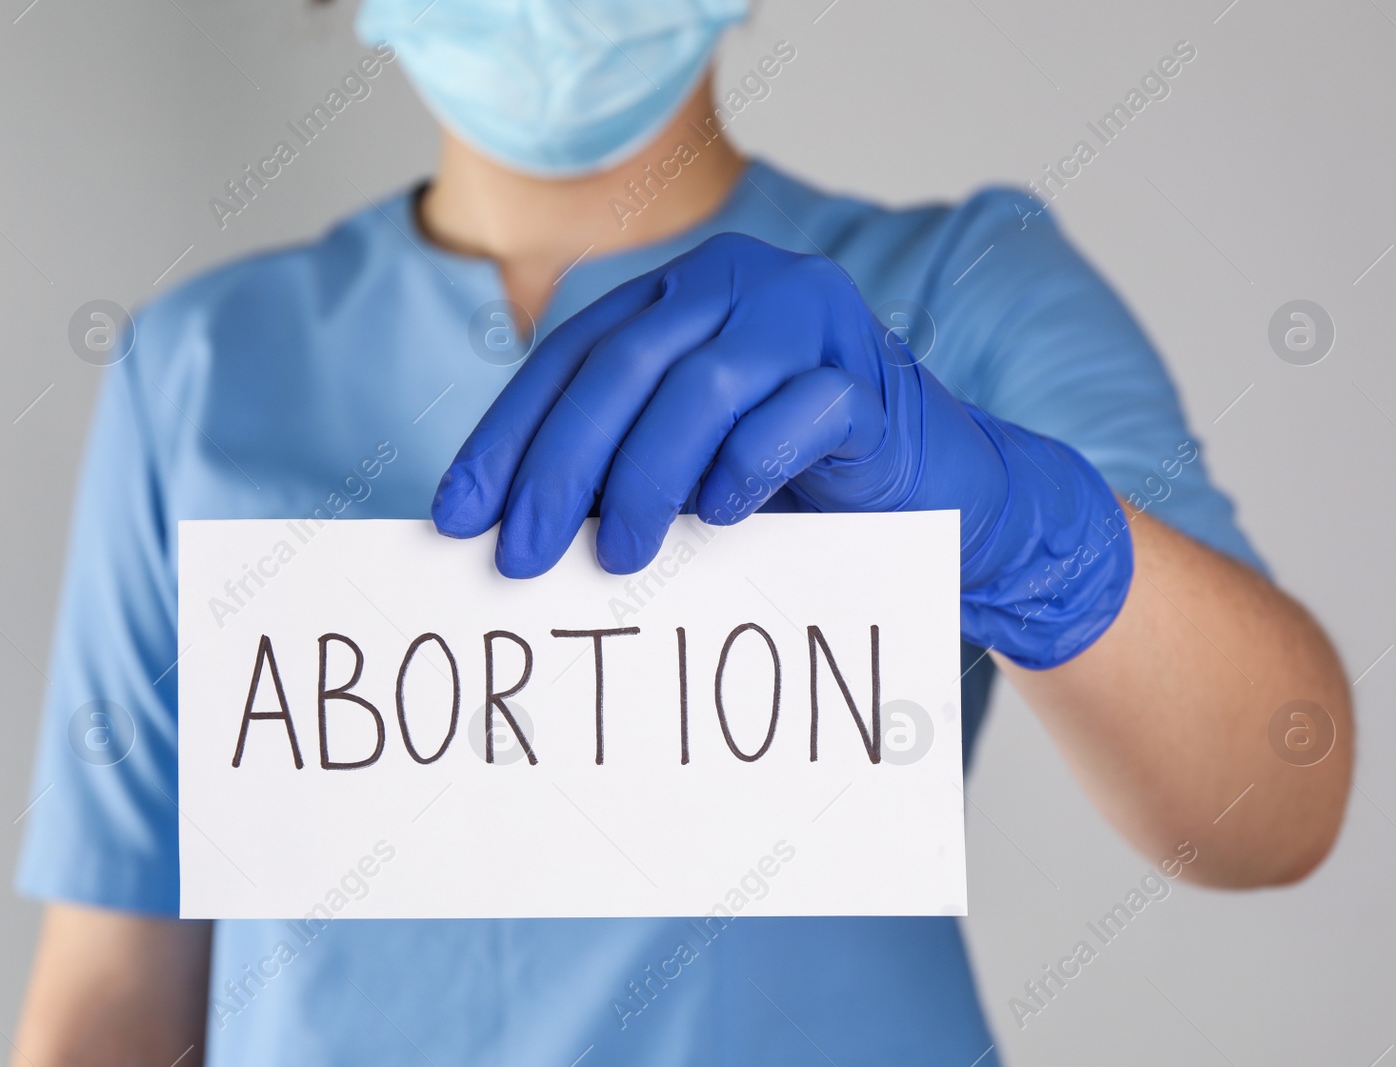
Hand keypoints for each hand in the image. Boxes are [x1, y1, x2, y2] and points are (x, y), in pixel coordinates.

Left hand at [432, 232, 1131, 667]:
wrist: (935, 488)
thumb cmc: (792, 480)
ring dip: (647, 478)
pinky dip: (749, 466)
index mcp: (681, 294)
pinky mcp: (871, 378)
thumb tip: (507, 528)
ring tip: (620, 556)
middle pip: (623, 367)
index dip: (508, 436)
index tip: (461, 518)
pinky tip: (721, 517)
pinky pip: (800, 411)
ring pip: (704, 385)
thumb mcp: (685, 466)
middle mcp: (739, 285)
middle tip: (522, 554)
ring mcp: (811, 320)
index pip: (571, 357)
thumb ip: (614, 467)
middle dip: (559, 467)